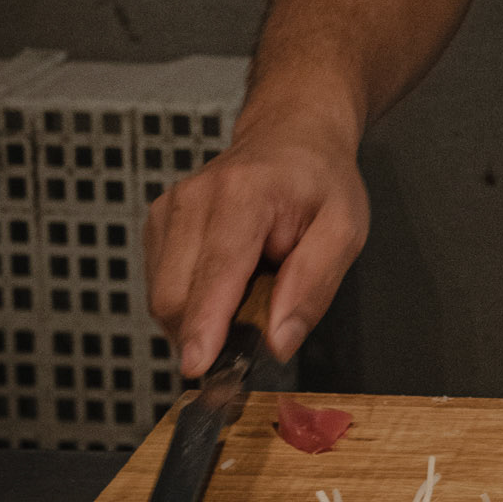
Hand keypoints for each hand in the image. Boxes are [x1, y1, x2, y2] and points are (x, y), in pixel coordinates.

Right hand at [144, 117, 368, 378]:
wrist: (292, 136)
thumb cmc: (319, 181)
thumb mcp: (345, 230)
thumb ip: (314, 286)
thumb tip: (278, 341)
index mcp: (245, 194)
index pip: (217, 270)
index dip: (205, 324)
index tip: (198, 365)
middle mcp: (195, 197)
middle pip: (176, 295)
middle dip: (207, 331)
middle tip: (255, 325)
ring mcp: (169, 208)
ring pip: (162, 297)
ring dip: (200, 316)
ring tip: (248, 286)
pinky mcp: (157, 222)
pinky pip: (161, 286)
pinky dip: (191, 299)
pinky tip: (226, 279)